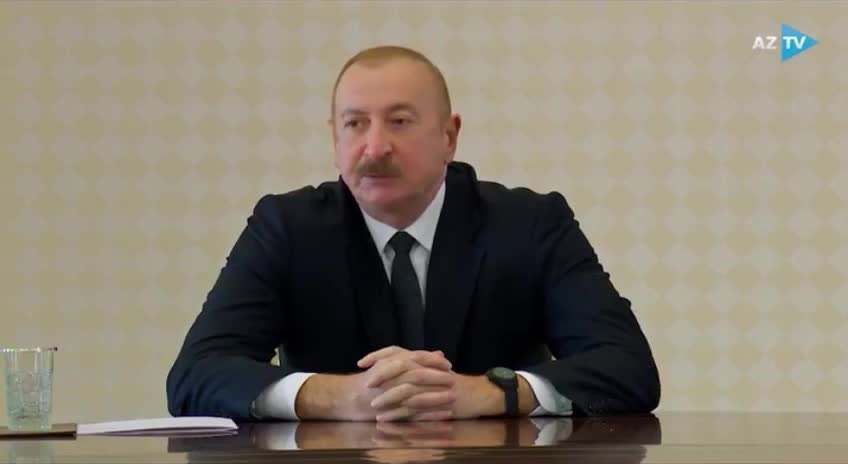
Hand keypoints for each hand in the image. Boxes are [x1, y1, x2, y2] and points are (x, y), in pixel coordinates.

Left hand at [362, 346, 511, 420]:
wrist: (481, 394)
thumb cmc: (454, 384)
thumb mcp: (433, 371)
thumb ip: (413, 367)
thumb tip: (388, 365)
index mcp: (425, 359)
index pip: (398, 351)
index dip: (379, 355)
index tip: (361, 362)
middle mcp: (430, 368)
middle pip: (402, 366)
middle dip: (382, 375)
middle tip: (366, 385)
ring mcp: (436, 385)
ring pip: (408, 389)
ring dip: (389, 398)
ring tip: (374, 407)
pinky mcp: (440, 402)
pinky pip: (417, 408)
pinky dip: (400, 414)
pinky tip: (387, 419)